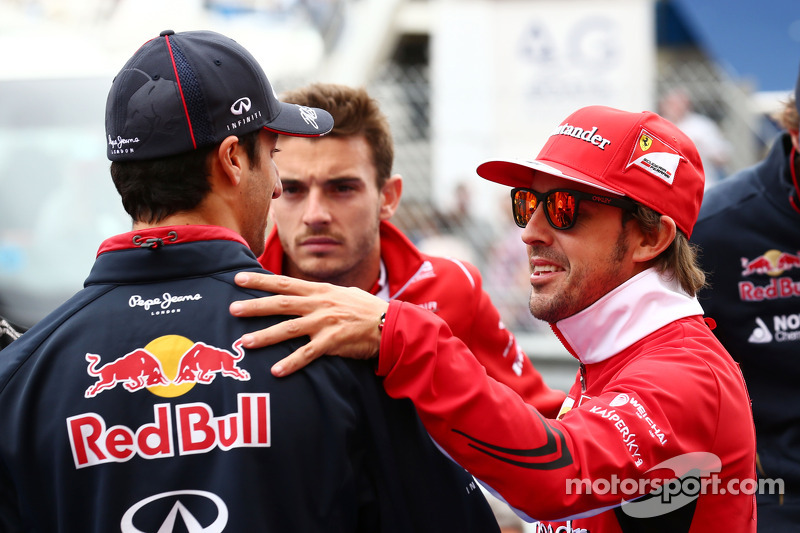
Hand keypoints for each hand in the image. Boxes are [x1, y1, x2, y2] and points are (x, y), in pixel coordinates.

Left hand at [229, 272, 388, 376]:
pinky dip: (291, 363)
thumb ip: (322, 295)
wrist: (390, 325)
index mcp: (320, 291)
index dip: (261, 280)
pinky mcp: (333, 342)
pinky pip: (307, 354)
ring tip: (244, 343)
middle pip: (281, 303)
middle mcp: (319, 304)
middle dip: (255, 306)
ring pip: (288, 329)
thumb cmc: (367, 310)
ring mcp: (325, 323)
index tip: (238, 278)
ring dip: (265, 336)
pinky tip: (276, 371)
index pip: (285, 283)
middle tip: (232, 309)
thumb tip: (304, 294)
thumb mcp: (342, 294)